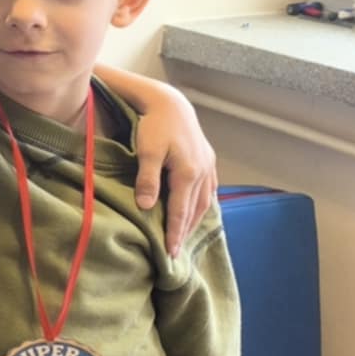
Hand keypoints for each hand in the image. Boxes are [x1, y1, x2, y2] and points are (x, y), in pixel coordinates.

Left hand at [134, 94, 218, 257]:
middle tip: (177, 252)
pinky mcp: (208, 159)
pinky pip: (209, 188)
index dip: (175, 233)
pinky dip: (204, 203)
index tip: (170, 252)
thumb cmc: (154, 126)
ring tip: (187, 236)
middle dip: (186, 231)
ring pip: (204, 200)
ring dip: (196, 219)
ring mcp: (208, 165)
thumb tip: (145, 206)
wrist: (170, 103)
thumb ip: (147, 179)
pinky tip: (200, 210)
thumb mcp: (147, 152)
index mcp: (188, 173)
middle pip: (194, 209)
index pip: (180, 211)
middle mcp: (202, 172)